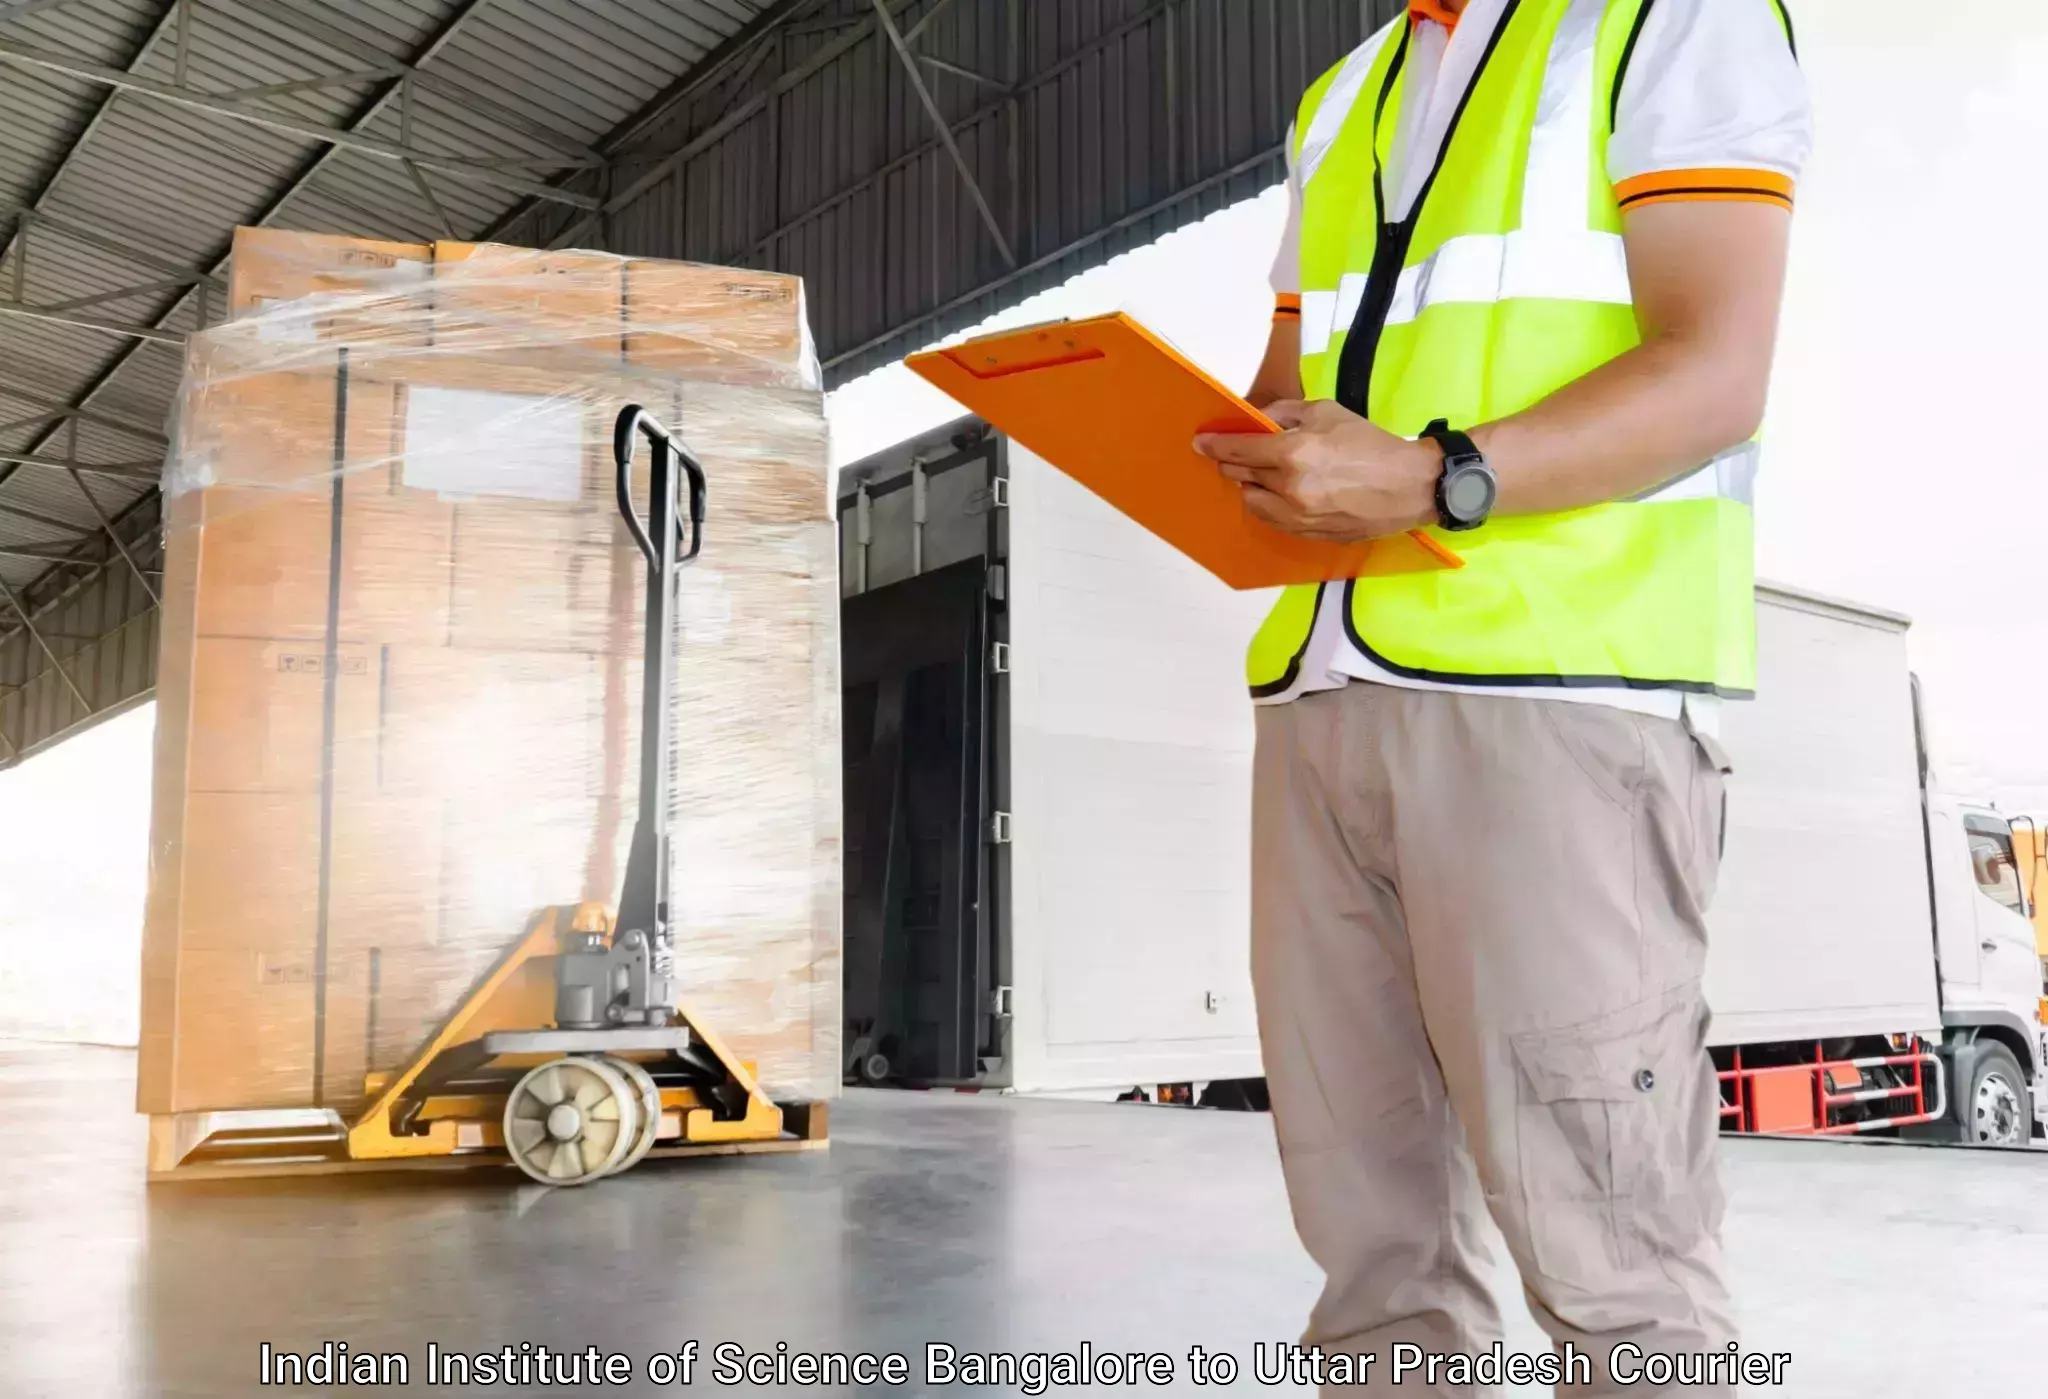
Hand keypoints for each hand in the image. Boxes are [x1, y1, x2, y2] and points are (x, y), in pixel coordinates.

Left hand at [1194, 400, 1440, 541]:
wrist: (1410, 486)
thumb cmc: (1370, 443)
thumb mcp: (1327, 411)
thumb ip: (1286, 411)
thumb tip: (1259, 419)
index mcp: (1292, 452)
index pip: (1237, 450)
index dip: (1214, 445)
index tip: (1200, 443)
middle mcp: (1289, 487)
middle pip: (1240, 476)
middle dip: (1233, 463)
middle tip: (1237, 454)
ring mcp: (1297, 516)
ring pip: (1252, 502)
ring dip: (1251, 486)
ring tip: (1265, 475)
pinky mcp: (1307, 534)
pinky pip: (1273, 520)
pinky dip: (1269, 505)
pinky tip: (1282, 494)